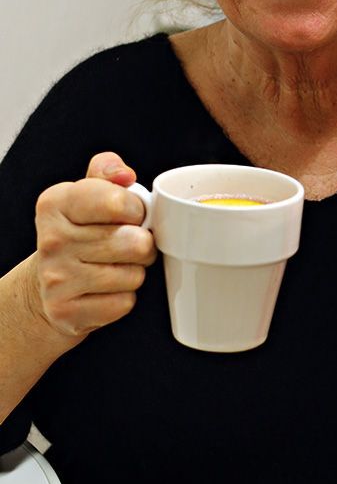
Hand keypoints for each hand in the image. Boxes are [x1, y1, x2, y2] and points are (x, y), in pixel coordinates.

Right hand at [33, 152, 155, 340]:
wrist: (47, 285)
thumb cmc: (78, 233)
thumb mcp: (87, 194)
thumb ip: (108, 173)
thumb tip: (124, 174)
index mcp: (56, 203)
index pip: (120, 202)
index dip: (138, 210)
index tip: (131, 215)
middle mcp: (51, 240)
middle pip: (135, 242)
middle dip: (142, 245)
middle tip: (128, 245)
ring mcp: (56, 279)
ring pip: (133, 274)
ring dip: (135, 272)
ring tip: (116, 266)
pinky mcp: (66, 311)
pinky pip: (124, 302)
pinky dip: (124, 298)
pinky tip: (106, 290)